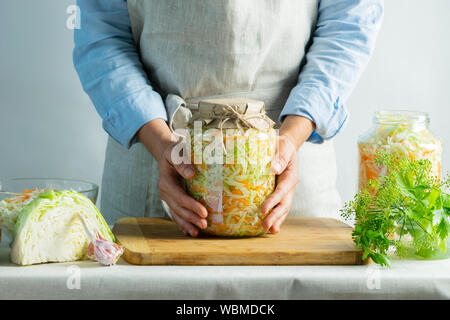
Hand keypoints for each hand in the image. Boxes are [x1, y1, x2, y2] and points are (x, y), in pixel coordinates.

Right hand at [138, 119, 207, 236]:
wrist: (167, 154)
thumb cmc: (175, 151)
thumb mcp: (176, 152)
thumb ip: (182, 162)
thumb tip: (191, 174)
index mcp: (166, 182)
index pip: (180, 197)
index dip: (191, 206)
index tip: (204, 212)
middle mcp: (165, 193)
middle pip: (179, 209)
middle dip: (191, 218)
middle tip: (205, 224)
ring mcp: (168, 198)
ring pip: (177, 214)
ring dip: (187, 224)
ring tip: (198, 232)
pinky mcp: (172, 200)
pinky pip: (177, 214)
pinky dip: (183, 224)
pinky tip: (190, 232)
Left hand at [261, 115, 314, 232]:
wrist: (286, 145)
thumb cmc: (282, 145)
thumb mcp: (283, 147)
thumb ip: (280, 157)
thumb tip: (273, 168)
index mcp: (291, 176)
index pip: (282, 191)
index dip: (273, 201)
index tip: (263, 209)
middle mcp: (290, 186)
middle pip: (284, 204)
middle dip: (275, 216)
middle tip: (265, 226)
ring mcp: (286, 191)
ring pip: (283, 208)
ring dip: (277, 220)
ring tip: (269, 230)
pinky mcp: (280, 192)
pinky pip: (279, 206)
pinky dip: (276, 217)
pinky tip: (270, 227)